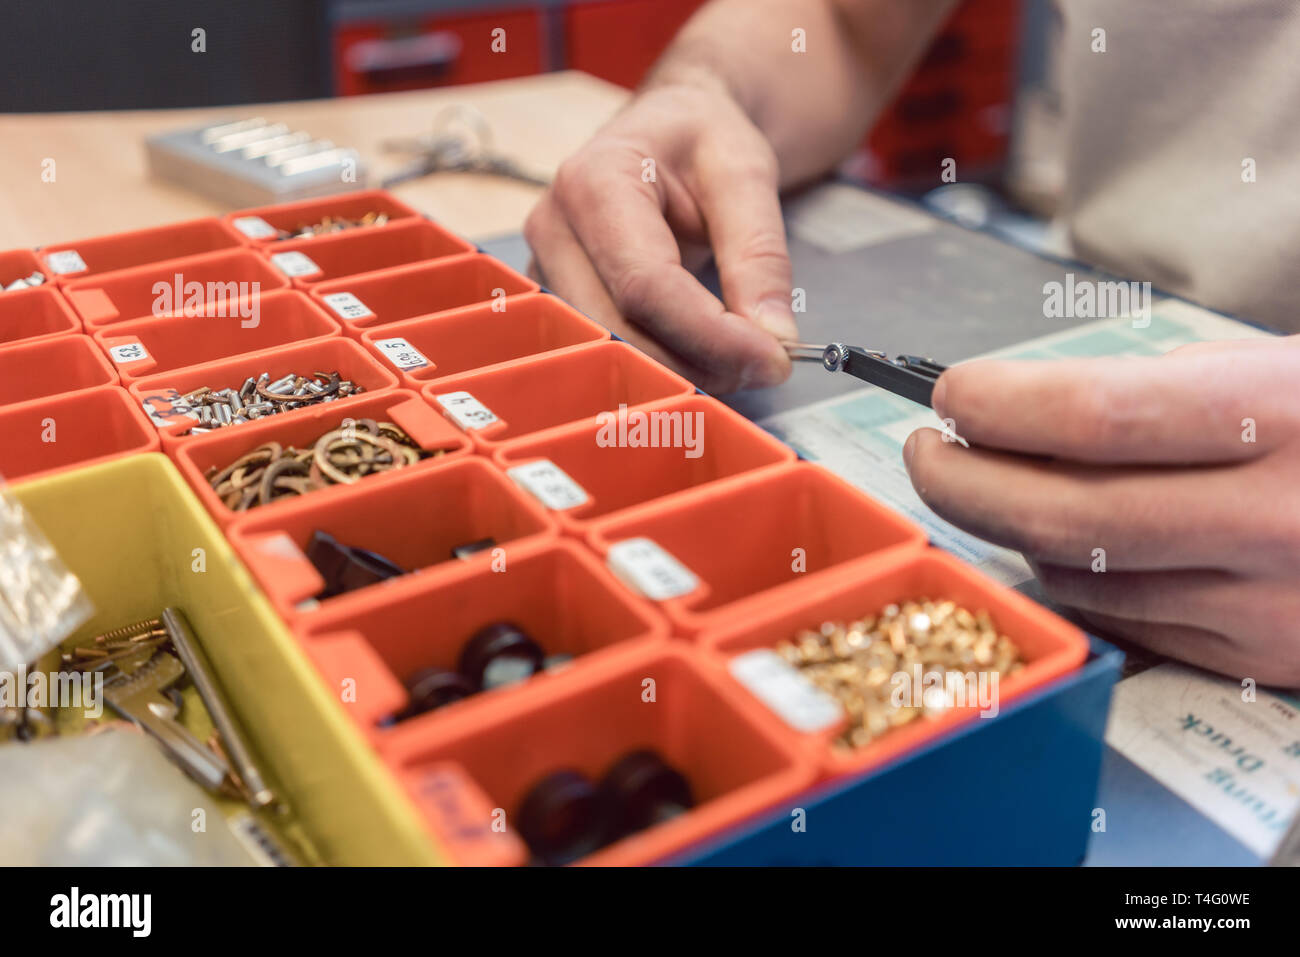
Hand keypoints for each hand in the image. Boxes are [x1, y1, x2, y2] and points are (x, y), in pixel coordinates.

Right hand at [524, 79, 797, 393]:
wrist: (667, 132)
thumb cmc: (700, 140)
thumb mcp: (746, 174)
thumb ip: (761, 254)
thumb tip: (775, 338)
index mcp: (593, 180)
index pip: (647, 284)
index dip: (712, 335)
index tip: (774, 360)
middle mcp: (554, 229)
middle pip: (622, 329)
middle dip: (702, 361)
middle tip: (768, 365)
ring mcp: (546, 270)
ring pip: (613, 352)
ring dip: (684, 372)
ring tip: (743, 359)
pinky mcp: (556, 302)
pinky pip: (608, 352)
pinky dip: (665, 367)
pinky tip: (707, 359)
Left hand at [902, 337, 1299, 685]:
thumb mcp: (1283, 368)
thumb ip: (1160, 389)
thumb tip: (1025, 410)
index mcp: (1285, 417)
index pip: (1093, 417)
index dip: (997, 405)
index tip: (952, 393)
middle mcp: (1277, 518)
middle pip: (1063, 513)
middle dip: (963, 479)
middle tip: (931, 449)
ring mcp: (1269, 603)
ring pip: (1081, 577)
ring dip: (1007, 531)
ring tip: (987, 484)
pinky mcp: (1264, 657)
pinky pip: (1127, 623)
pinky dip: (1071, 582)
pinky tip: (1057, 545)